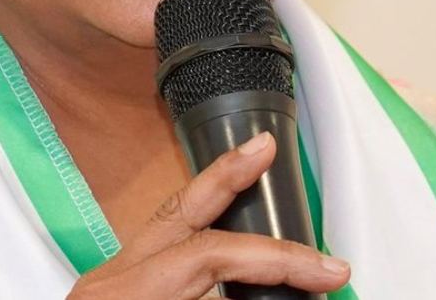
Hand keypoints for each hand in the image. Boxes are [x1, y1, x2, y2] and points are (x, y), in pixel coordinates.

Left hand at [67, 131, 350, 299]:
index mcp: (125, 299)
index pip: (212, 255)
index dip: (278, 260)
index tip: (328, 274)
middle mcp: (112, 285)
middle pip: (178, 213)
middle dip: (227, 179)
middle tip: (265, 150)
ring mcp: (107, 288)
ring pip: (164, 226)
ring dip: (213, 201)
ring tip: (249, 174)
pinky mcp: (111, 296)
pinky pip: (159, 254)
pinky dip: (197, 238)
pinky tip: (221, 225)